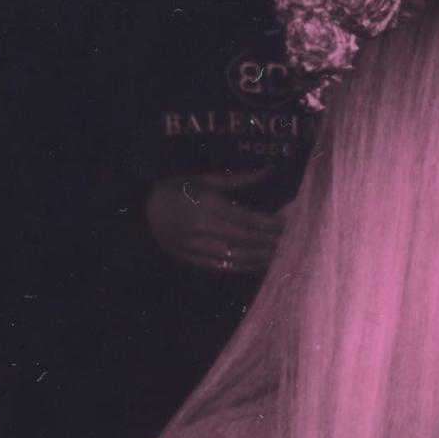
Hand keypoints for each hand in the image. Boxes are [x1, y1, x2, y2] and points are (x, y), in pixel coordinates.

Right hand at [144, 169, 285, 273]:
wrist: (143, 211)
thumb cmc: (178, 188)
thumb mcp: (205, 178)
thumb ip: (239, 179)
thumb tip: (270, 169)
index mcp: (208, 205)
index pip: (249, 218)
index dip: (272, 222)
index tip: (292, 221)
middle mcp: (204, 228)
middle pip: (247, 239)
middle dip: (272, 240)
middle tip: (295, 239)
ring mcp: (198, 248)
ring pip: (239, 256)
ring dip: (264, 256)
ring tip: (284, 253)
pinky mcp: (194, 260)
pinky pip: (226, 267)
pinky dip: (247, 267)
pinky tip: (262, 264)